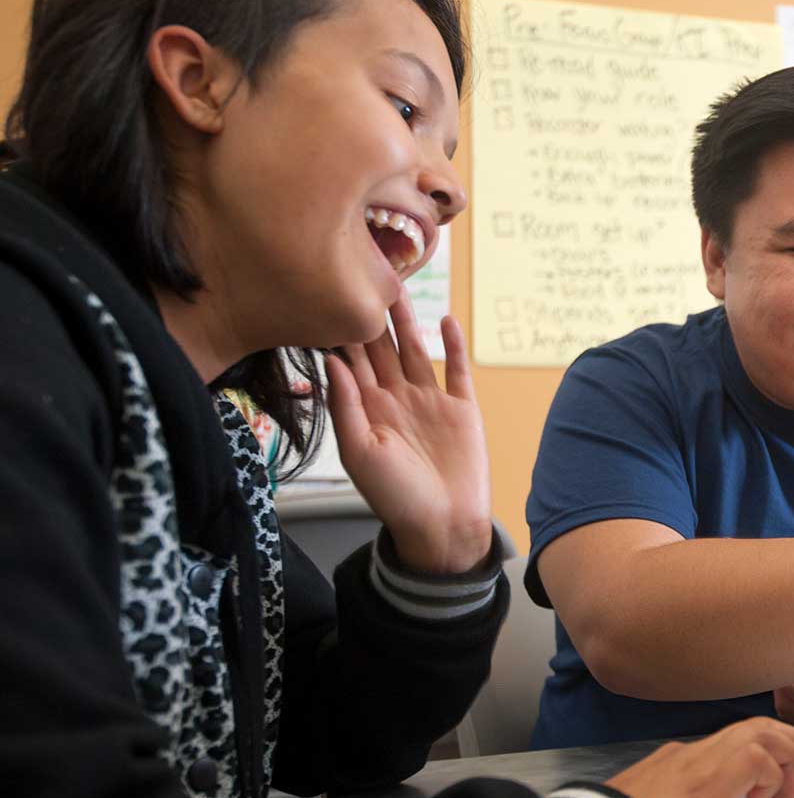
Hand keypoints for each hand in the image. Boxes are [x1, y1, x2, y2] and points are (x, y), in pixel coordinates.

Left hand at [325, 295, 491, 573]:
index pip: (350, 360)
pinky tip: (445, 319)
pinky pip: (456, 369)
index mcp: (367, 409)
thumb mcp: (359, 452)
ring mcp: (430, 401)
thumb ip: (347, 404)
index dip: (340, 328)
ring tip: (398, 286)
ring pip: (414, 350)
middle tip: (361, 272)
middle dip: (370, 312)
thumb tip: (333, 359)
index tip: (328, 292)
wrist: (442, 525)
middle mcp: (396, 398)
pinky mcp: (463, 408)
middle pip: (381, 346)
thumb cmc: (394, 497)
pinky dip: (451, 344)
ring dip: (406, 320)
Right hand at [605, 717, 793, 797]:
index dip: (773, 742)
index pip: (740, 733)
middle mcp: (699, 748)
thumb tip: (696, 797)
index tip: (792, 762)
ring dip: (790, 757)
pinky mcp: (715, 775)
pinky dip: (770, 775)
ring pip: (765, 733)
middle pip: (759, 725)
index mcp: (686, 753)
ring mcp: (706, 757)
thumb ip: (681, 790)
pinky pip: (758, 759)